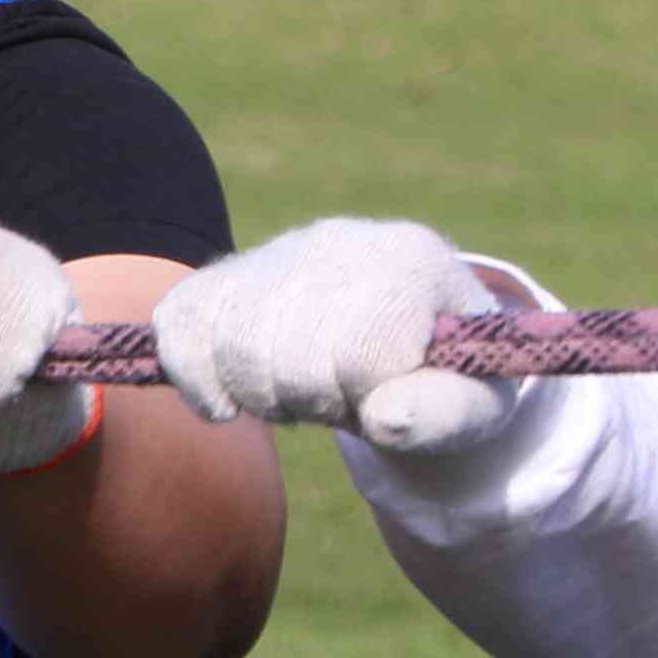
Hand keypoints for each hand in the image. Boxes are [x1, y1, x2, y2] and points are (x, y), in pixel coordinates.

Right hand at [146, 217, 517, 454]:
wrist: (410, 341)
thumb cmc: (446, 379)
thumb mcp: (476, 406)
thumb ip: (447, 414)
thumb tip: (387, 418)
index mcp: (413, 260)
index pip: (362, 348)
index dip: (366, 396)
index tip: (386, 395)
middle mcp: (341, 239)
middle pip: (289, 348)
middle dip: (313, 400)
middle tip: (340, 400)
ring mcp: (279, 251)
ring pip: (231, 338)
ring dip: (260, 394)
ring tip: (300, 393)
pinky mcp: (229, 272)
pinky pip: (181, 320)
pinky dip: (196, 375)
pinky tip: (228, 399)